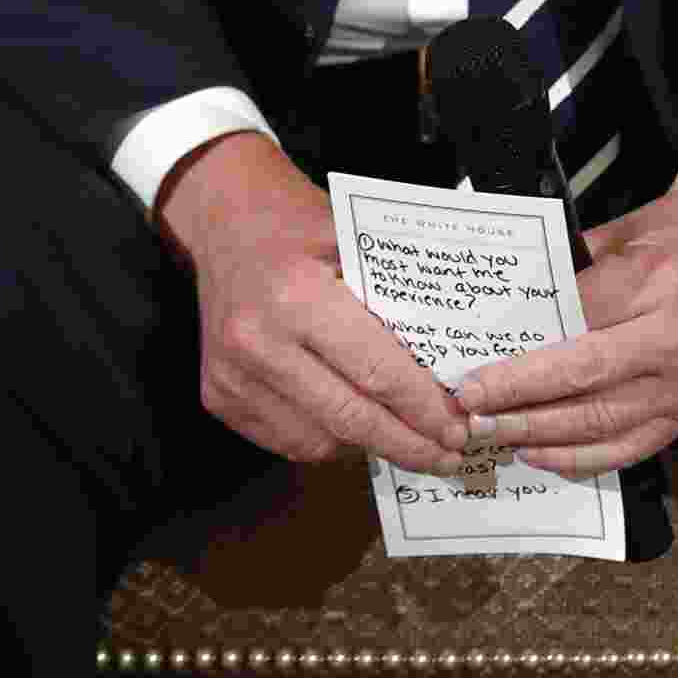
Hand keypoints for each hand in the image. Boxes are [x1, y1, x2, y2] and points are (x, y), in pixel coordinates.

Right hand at [157, 132, 467, 474]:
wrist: (225, 222)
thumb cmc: (301, 227)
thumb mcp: (357, 244)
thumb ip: (398, 302)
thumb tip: (456, 367)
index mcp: (296, 296)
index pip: (377, 372)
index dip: (424, 408)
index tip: (459, 428)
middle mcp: (257, 342)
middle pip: (351, 418)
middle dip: (408, 444)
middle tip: (448, 455)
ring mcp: (232, 375)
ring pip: (320, 441)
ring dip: (370, 447)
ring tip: (409, 440)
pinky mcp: (218, 397)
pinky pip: (288, 440)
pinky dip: (331, 442)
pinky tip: (359, 429)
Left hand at [453, 189, 677, 477]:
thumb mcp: (623, 233)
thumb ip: (569, 271)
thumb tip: (506, 313)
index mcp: (656, 281)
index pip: (574, 321)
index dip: (520, 352)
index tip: (475, 367)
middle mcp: (675, 338)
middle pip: (584, 376)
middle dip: (518, 396)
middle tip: (469, 407)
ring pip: (601, 420)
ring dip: (539, 432)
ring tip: (491, 431)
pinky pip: (627, 447)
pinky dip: (578, 458)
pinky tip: (537, 453)